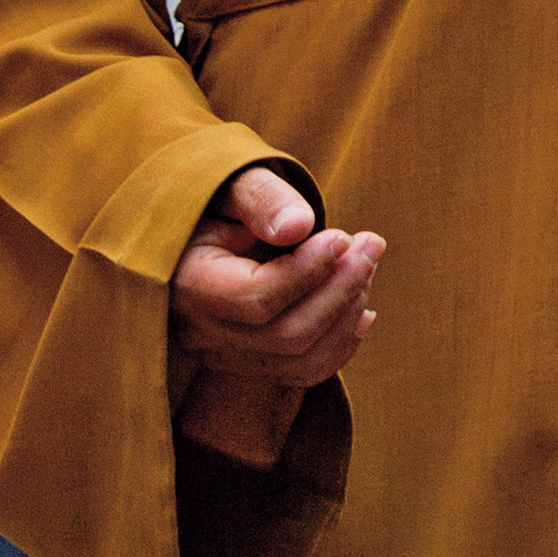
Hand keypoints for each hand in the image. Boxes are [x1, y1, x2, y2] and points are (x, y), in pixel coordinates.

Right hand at [167, 162, 375, 468]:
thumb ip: (263, 200)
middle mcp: (199, 329)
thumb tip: (298, 227)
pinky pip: (301, 372)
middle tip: (371, 243)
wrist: (209, 225)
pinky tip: (361, 309)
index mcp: (186, 282)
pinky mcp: (248, 361)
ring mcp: (222, 352)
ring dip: (347, 312)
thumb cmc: (224, 200)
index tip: (342, 236)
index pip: (256, 298)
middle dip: (341, 289)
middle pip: (285, 334)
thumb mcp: (236, 183)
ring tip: (365, 265)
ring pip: (299, 359)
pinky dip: (340, 344)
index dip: (309, 271)